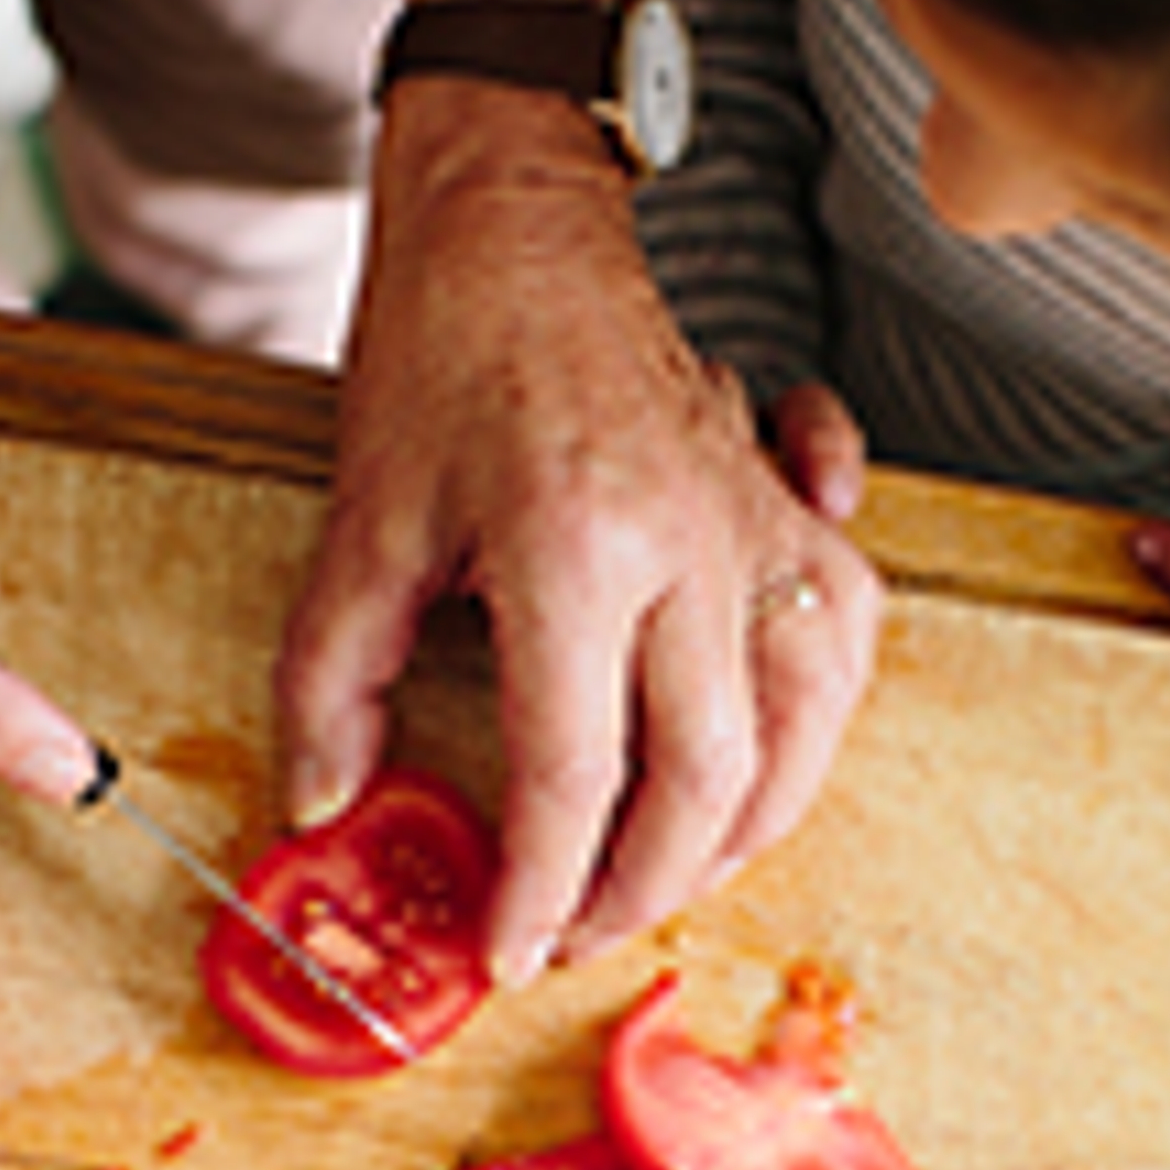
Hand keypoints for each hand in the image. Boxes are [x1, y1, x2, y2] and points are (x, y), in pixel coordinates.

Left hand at [277, 81, 880, 985]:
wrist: (520, 218)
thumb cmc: (444, 348)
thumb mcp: (361, 518)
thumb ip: (331, 675)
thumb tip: (322, 804)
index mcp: (576, 548)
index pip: (574, 774)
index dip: (540, 886)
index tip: (509, 951)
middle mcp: (692, 545)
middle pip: (707, 780)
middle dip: (645, 888)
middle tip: (578, 931)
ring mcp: (759, 523)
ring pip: (803, 731)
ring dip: (746, 832)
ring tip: (667, 875)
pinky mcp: (793, 501)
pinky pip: (848, 638)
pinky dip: (820, 715)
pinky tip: (770, 746)